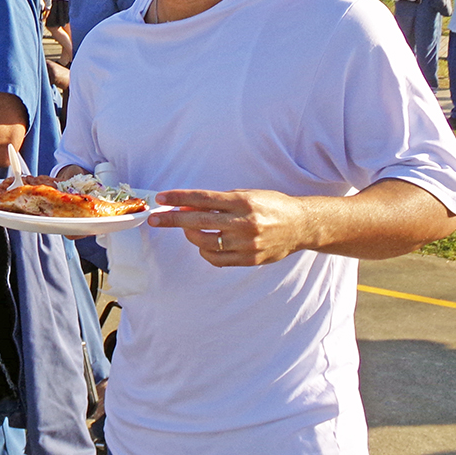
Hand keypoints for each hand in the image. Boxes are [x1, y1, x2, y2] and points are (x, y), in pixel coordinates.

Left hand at [147, 188, 308, 266]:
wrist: (300, 225)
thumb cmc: (271, 205)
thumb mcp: (246, 194)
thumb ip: (219, 202)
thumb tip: (189, 207)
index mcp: (243, 202)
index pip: (203, 199)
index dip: (179, 198)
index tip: (161, 198)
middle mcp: (244, 223)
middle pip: (198, 221)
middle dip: (172, 219)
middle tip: (155, 219)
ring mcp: (246, 244)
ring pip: (204, 243)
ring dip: (190, 235)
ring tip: (187, 229)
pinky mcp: (249, 260)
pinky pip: (216, 259)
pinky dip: (205, 251)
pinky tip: (203, 243)